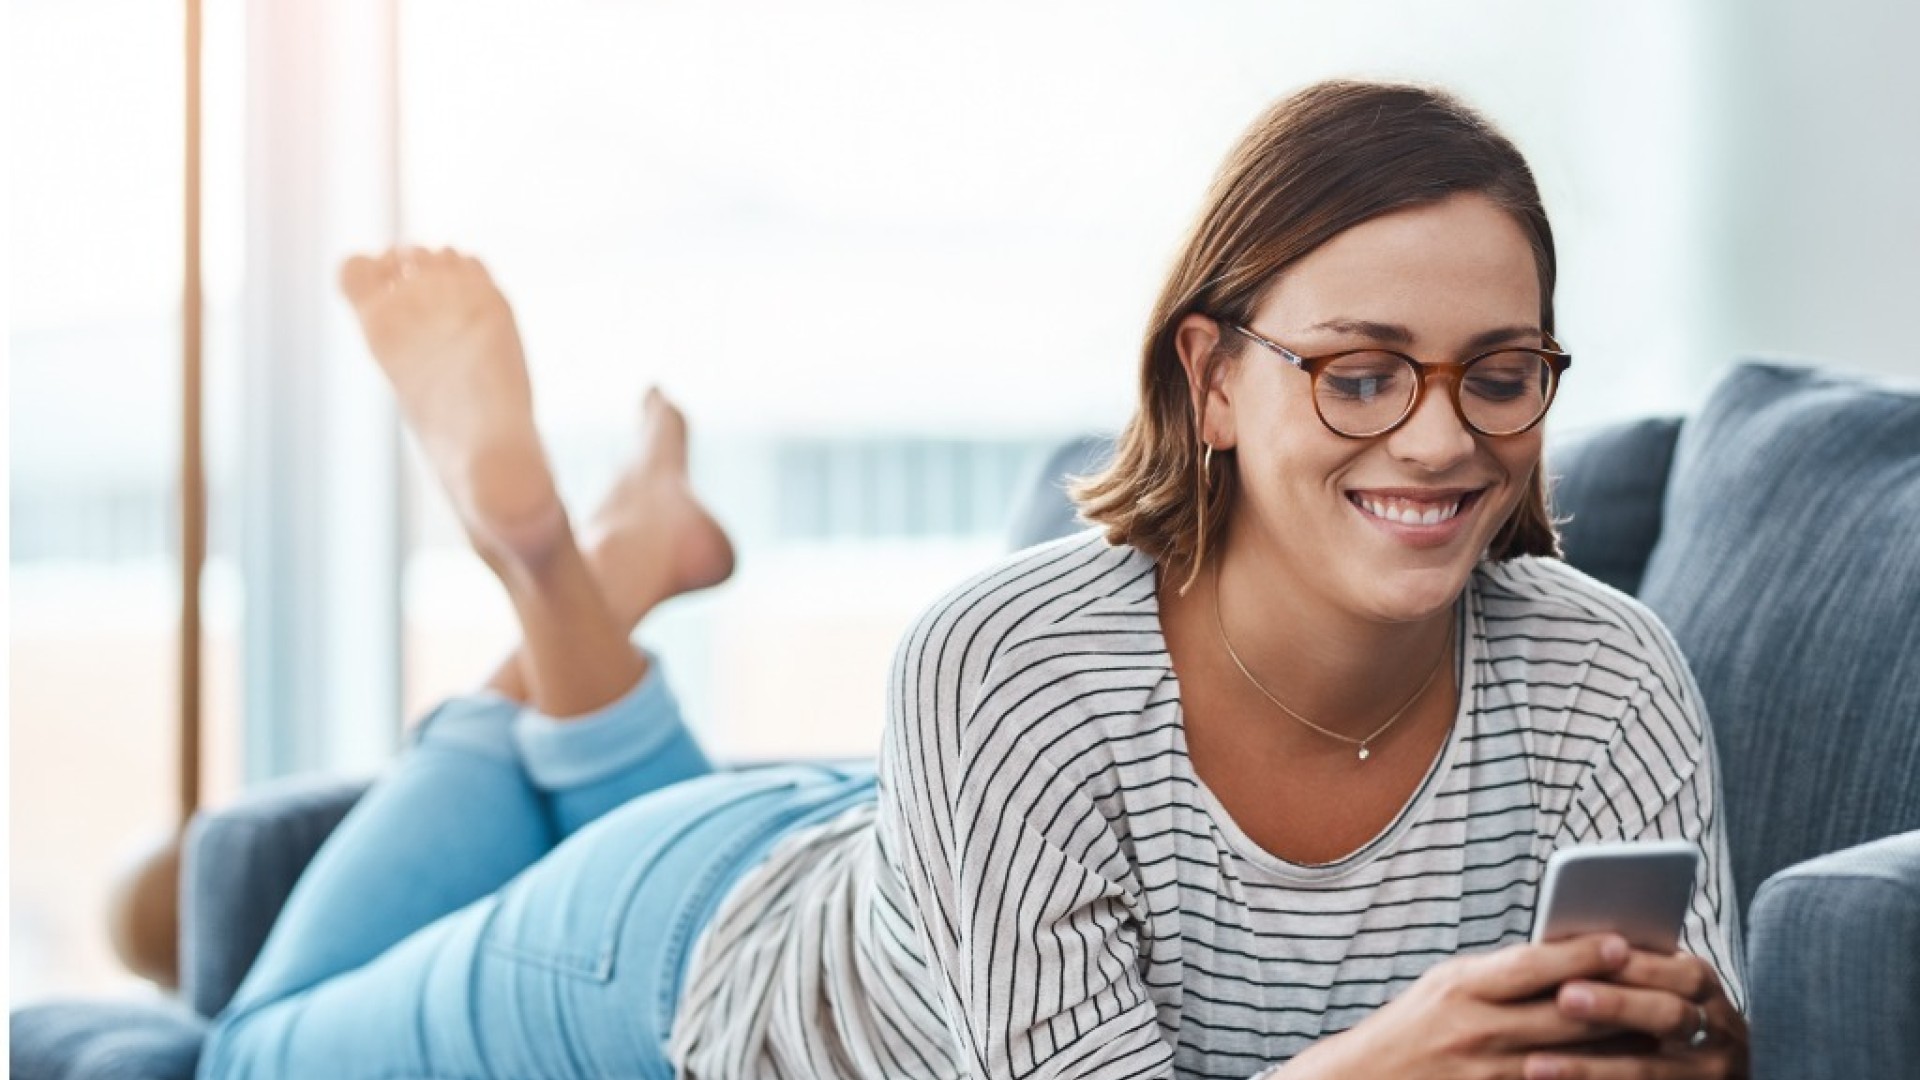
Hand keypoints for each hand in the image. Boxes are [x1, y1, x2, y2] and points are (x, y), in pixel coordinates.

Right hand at [1285, 934, 1637, 1079]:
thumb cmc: (1409, 1028)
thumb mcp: (1444, 985)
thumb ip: (1499, 974)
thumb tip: (1564, 956)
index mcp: (1461, 988)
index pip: (1530, 966)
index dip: (1578, 954)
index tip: (1620, 942)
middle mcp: (1477, 1030)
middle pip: (1566, 1015)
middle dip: (1621, 1001)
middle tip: (1666, 987)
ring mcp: (1490, 1074)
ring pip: (1574, 1058)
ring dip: (1622, 1046)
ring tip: (1660, 1030)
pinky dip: (1593, 1078)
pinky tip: (1624, 1071)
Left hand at [1522, 948, 1747, 1078]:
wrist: (1689, 1071)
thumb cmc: (1649, 1014)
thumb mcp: (1653, 988)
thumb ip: (1623, 970)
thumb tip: (1560, 943)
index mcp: (1705, 990)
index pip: (1680, 973)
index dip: (1635, 966)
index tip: (1591, 956)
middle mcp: (1720, 1033)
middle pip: (1669, 1015)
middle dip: (1616, 1005)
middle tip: (1564, 998)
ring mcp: (1709, 1075)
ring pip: (1647, 1070)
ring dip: (1589, 1066)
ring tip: (1536, 1064)